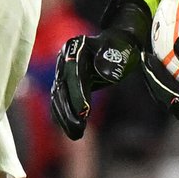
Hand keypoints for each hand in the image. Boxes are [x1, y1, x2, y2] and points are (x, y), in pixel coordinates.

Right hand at [50, 0, 150, 140]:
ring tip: (76, 134)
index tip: (84, 113)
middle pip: (62, 86)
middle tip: (79, 130)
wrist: (115, 43)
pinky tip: (71, 130)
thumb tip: (101, 70)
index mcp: (77, 47)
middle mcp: (65, 58)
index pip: (75, 72)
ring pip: (57, 96)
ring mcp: (61, 70)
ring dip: (64, 117)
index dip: (78, 93)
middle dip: (69, 110)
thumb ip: (111, 56)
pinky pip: (59, 100)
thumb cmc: (121, 46)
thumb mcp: (121, 47)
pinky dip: (63, 116)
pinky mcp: (63, 81)